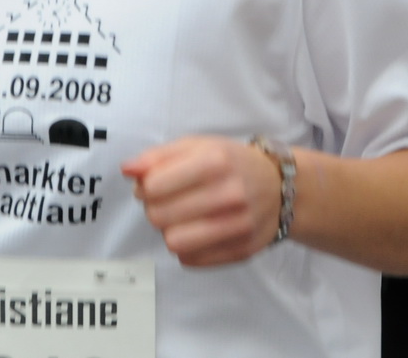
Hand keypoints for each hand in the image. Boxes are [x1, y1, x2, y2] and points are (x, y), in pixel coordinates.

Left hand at [122, 137, 281, 266]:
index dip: (145, 186)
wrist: (280, 187)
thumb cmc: (231, 163)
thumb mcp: (197, 146)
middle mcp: (230, 193)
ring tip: (183, 218)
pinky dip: (187, 247)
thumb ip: (158, 157)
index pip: (153, 186)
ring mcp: (239, 225)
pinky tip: (199, 231)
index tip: (154, 184)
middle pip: (159, 216)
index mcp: (215, 161)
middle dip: (155, 209)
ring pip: (174, 242)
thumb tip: (127, 170)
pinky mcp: (242, 250)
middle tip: (169, 202)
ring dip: (170, 231)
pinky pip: (190, 260)